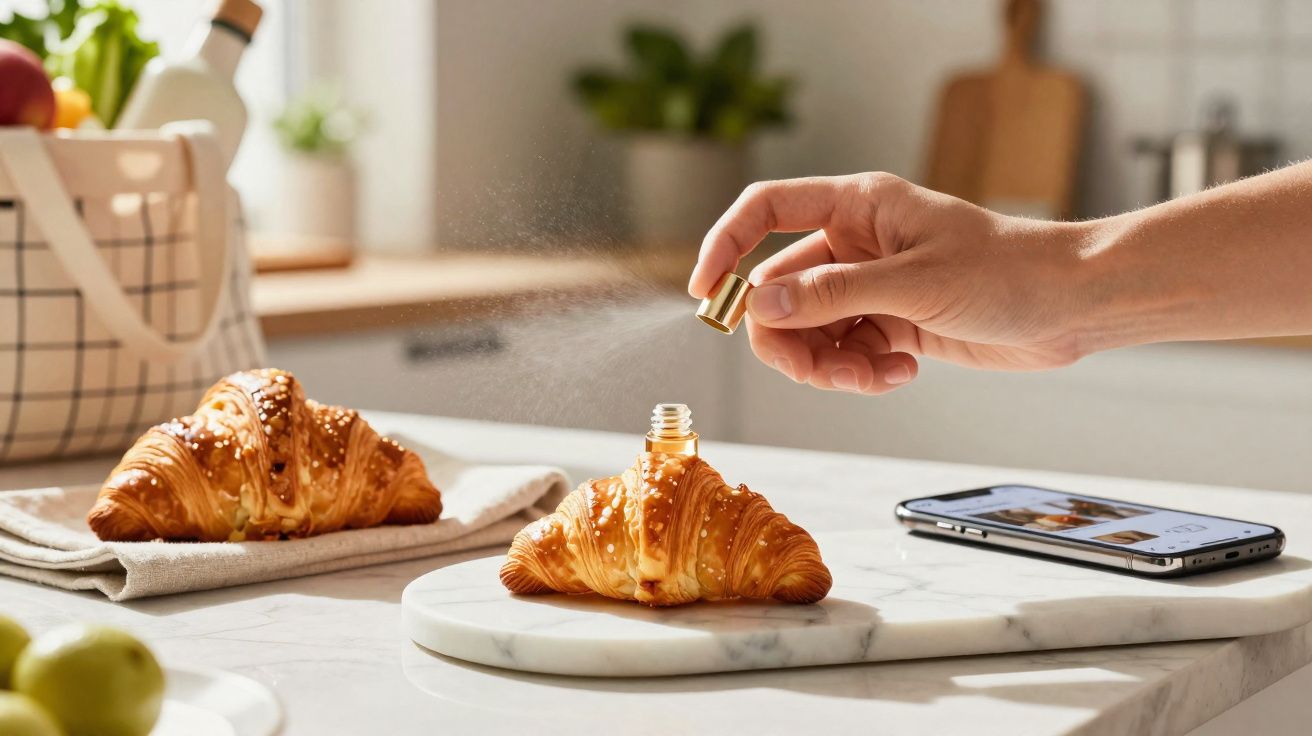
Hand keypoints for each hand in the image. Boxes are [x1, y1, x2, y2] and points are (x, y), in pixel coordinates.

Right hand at [688, 173, 1095, 394]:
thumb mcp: (913, 283)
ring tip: (871, 374)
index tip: (705, 294)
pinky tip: (900, 372)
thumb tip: (760, 306)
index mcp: (858, 206)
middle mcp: (856, 242)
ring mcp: (871, 285)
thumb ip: (832, 294)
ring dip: (827, 364)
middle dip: (787, 337)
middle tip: (811, 371)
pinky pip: (844, 353)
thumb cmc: (1007, 272)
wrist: (1070, 306)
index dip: (726, 246)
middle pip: (780, 289)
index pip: (767, 210)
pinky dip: (860, 372)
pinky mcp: (890, 323)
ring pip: (810, 330)